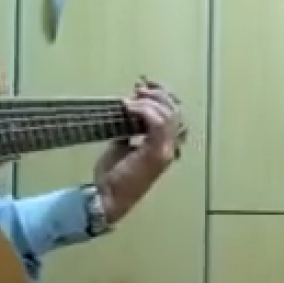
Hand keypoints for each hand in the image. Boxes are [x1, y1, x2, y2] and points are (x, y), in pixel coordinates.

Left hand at [94, 78, 184, 224]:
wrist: (107, 197)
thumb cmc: (113, 175)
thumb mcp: (122, 145)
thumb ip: (130, 129)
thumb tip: (129, 109)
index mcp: (164, 146)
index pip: (174, 114)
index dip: (162, 96)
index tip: (143, 86)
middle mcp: (170, 148)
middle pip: (175, 111)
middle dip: (157, 95)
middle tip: (137, 89)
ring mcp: (166, 152)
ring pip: (169, 115)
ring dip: (149, 102)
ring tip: (130, 101)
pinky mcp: (157, 154)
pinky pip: (159, 124)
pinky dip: (144, 111)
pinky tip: (129, 108)